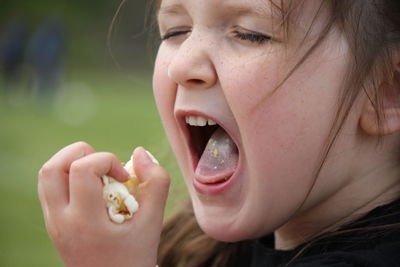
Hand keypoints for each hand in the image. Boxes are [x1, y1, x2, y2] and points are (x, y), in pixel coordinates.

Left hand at [38, 142, 169, 266]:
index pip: (82, 169)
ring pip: (47, 175)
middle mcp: (61, 221)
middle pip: (53, 167)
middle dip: (82, 154)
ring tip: (98, 175)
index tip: (124, 177)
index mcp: (85, 221)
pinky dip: (68, 176)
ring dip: (72, 163)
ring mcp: (52, 223)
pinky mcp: (52, 223)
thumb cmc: (135, 257)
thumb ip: (156, 184)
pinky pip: (49, 188)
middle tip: (105, 168)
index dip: (107, 160)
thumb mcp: (153, 222)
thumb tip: (140, 152)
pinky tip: (91, 188)